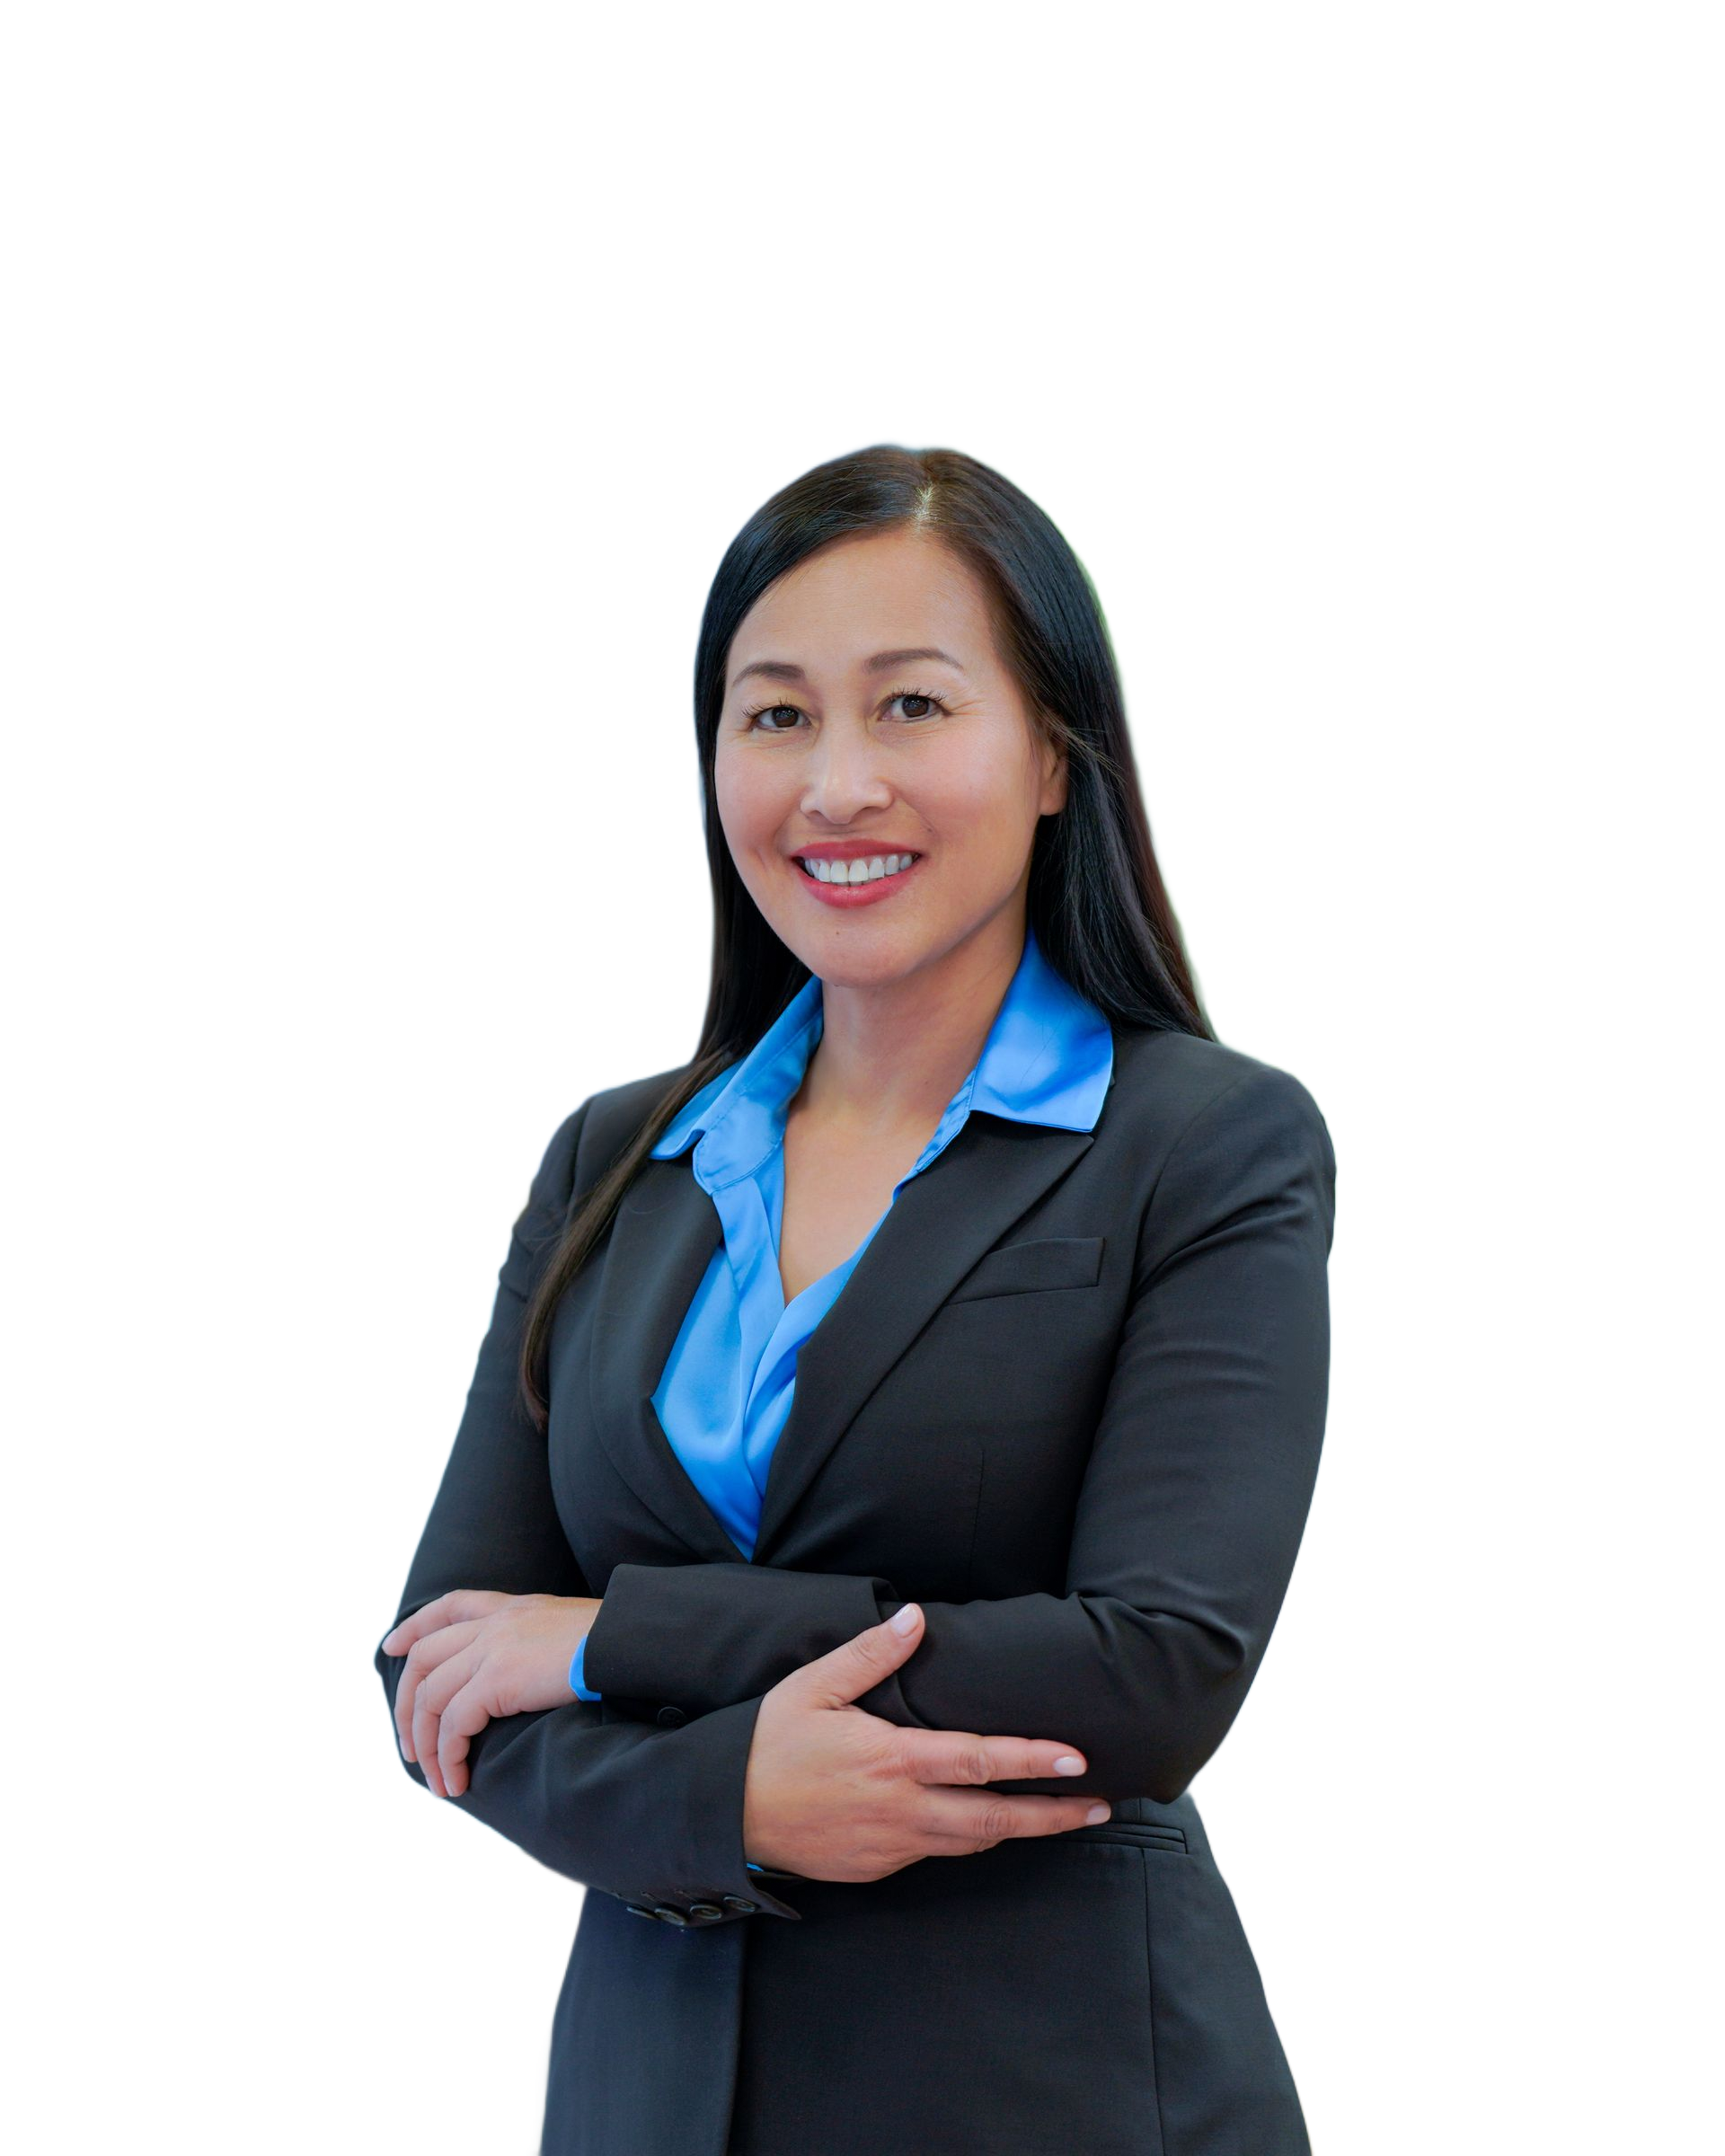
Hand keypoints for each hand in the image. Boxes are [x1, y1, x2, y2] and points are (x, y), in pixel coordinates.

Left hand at [380, 1591, 600, 1801]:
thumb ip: (538, 1640)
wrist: (628, 1642)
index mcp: (513, 1605)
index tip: (392, 1646)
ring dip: (426, 1745)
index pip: (451, 1605)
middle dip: (408, 1704)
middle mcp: (494, 1623)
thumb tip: (529, 1673)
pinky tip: (457, 1777)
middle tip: (410, 1747)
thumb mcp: (567, 1628)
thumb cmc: (613, 1642)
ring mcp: (492, 1648)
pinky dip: (448, 1755)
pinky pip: (454, 1724)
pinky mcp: (497, 1679)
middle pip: (424, 1657)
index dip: (415, 1626)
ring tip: (437, 1780)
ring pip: (432, 1697)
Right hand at [741, 1603, 1108, 1883]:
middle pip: (993, 1819)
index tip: (1078, 1761)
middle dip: (1052, 1815)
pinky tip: (984, 1825)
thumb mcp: (813, 1687)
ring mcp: (891, 1845)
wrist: (724, 1815)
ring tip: (1061, 1819)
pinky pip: (934, 1853)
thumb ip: (870, 1654)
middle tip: (1099, 1806)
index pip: (980, 1761)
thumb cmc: (767, 1744)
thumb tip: (914, 1618)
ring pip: (971, 1843)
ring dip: (1019, 1832)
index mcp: (892, 1760)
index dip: (1034, 1762)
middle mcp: (901, 1809)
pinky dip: (968, 1839)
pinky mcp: (876, 1868)